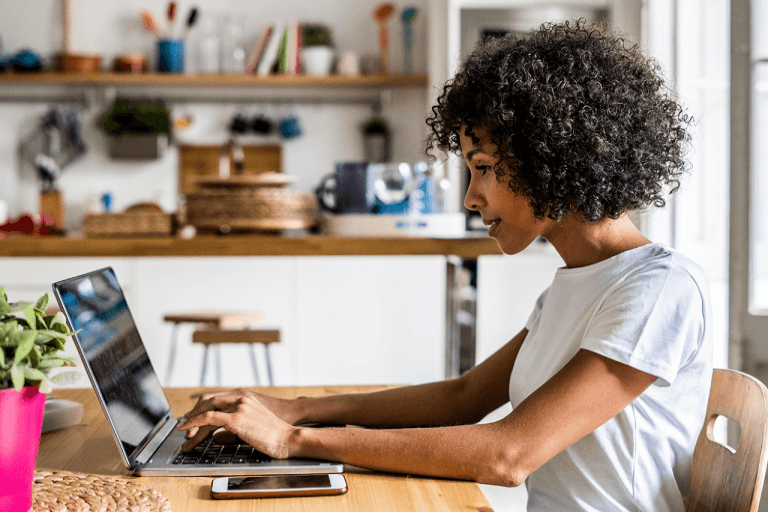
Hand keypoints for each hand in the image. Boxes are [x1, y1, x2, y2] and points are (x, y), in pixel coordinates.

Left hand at [181, 388, 300, 439]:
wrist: (287, 437)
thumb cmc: (274, 433)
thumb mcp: (255, 420)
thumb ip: (240, 418)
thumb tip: (222, 429)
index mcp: (245, 396)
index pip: (216, 396)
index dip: (202, 406)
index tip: (193, 415)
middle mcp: (240, 397)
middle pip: (208, 400)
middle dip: (194, 412)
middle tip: (184, 424)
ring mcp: (239, 406)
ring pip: (207, 410)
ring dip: (191, 422)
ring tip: (183, 433)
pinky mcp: (237, 419)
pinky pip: (209, 418)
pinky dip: (195, 423)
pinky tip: (188, 431)